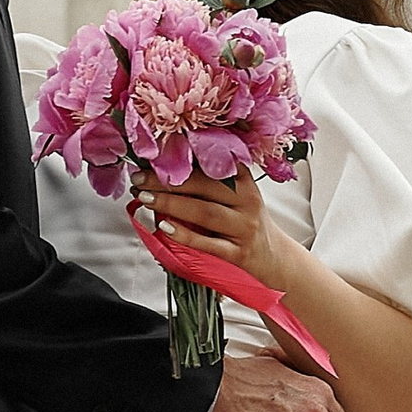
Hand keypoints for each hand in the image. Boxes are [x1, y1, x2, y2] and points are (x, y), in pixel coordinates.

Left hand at [134, 163, 276, 278]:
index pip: (210, 162)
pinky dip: (185, 234)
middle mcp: (247, 200)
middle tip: (140, 178)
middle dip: (168, 180)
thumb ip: (209, 180)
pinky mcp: (238, 253)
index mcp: (244, 180)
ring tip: (146, 198)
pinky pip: (208, 243)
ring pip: (205, 212)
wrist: (271, 256)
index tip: (154, 155)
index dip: (181, 157)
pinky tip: (164, 226)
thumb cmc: (243, 221)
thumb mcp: (236, 194)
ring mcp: (244, 227)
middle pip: (204, 185)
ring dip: (172, 204)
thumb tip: (163, 168)